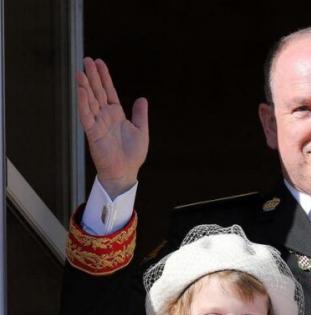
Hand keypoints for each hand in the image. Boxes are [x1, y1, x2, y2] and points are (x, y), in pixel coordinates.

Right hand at [77, 57, 148, 197]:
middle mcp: (105, 116)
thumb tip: (142, 98)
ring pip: (89, 101)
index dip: (104, 77)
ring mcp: (97, 123)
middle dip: (92, 76)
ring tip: (81, 72)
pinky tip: (82, 90)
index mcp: (116, 114)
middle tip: (86, 59)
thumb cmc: (132, 155)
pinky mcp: (92, 132)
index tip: (99, 63)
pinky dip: (83, 102)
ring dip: (85, 86)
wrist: (125, 172)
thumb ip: (140, 115)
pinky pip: (86, 115)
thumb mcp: (141, 131)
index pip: (109, 91)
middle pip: (97, 91)